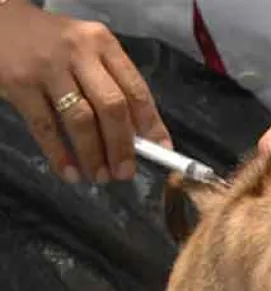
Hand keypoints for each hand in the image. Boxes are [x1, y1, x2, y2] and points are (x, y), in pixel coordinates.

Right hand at [0, 1, 170, 182]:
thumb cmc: (53, 44)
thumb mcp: (88, 52)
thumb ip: (113, 85)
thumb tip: (142, 136)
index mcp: (103, 45)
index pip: (136, 89)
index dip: (152, 124)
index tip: (161, 152)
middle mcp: (78, 53)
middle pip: (111, 107)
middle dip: (122, 146)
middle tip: (125, 173)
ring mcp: (48, 68)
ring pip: (80, 120)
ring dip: (94, 155)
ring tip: (100, 176)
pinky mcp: (19, 84)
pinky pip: (45, 127)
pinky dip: (60, 155)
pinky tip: (71, 173)